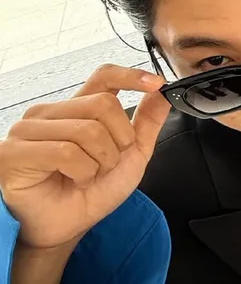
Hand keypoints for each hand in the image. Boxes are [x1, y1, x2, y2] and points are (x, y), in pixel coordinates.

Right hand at [0, 64, 169, 249]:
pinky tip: (73, 180)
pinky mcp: (15, 151)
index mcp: (77, 109)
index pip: (104, 76)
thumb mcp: (131, 155)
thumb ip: (146, 122)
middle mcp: (51, 113)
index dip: (131, 76)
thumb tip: (161, 92)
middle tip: (106, 163)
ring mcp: (29, 129)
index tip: (156, 84)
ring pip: (87, 130)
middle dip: (119, 141)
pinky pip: (66, 152)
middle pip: (104, 105)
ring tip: (86, 175)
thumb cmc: (91, 192)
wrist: (68, 227)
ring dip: (100, 161)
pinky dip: (81, 172)